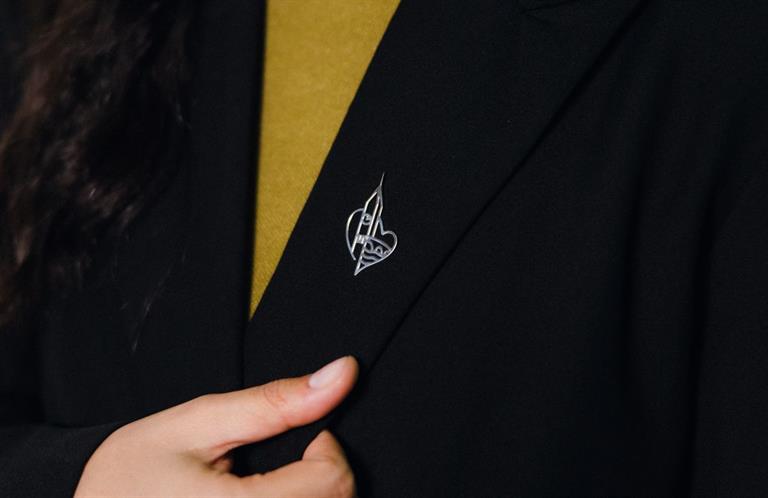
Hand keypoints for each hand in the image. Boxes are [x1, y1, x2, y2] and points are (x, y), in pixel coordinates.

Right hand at [74, 356, 357, 497]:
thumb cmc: (133, 469)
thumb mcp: (200, 423)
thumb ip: (275, 402)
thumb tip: (344, 372)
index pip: (334, 484)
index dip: (325, 448)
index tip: (296, 437)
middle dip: (322, 475)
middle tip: (278, 461)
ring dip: (312, 495)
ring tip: (269, 483)